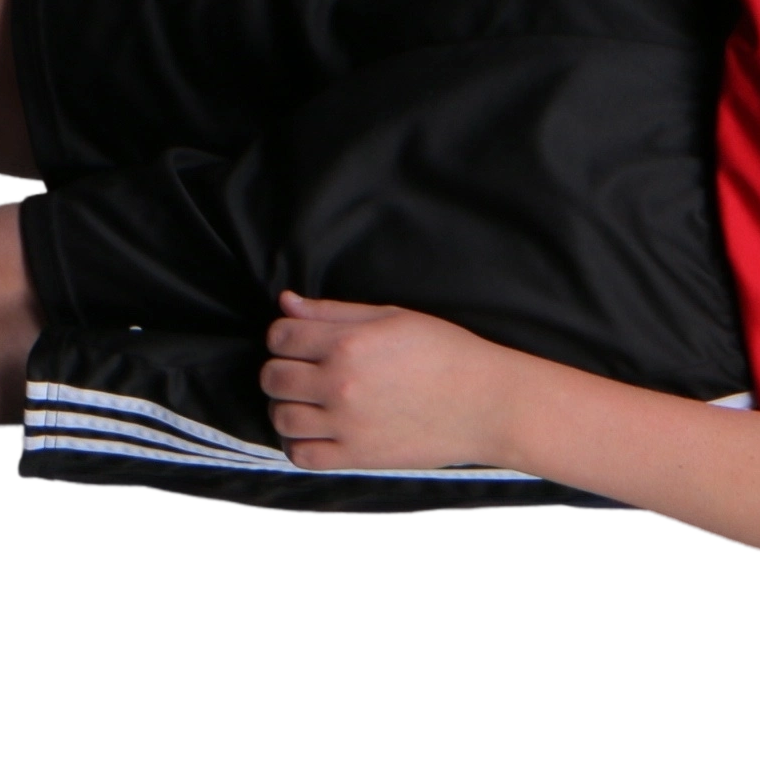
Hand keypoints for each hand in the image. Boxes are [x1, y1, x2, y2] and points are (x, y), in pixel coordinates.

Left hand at [260, 291, 527, 474]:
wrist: (487, 403)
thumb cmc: (446, 353)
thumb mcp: (393, 318)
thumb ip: (334, 312)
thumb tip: (286, 303)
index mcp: (348, 344)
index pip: (280, 336)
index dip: (285, 335)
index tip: (301, 341)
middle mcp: (340, 385)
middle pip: (272, 377)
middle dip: (281, 370)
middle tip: (305, 371)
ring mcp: (346, 425)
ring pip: (280, 417)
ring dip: (287, 407)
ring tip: (310, 402)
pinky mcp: (358, 456)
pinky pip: (301, 455)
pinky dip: (299, 444)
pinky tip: (317, 431)